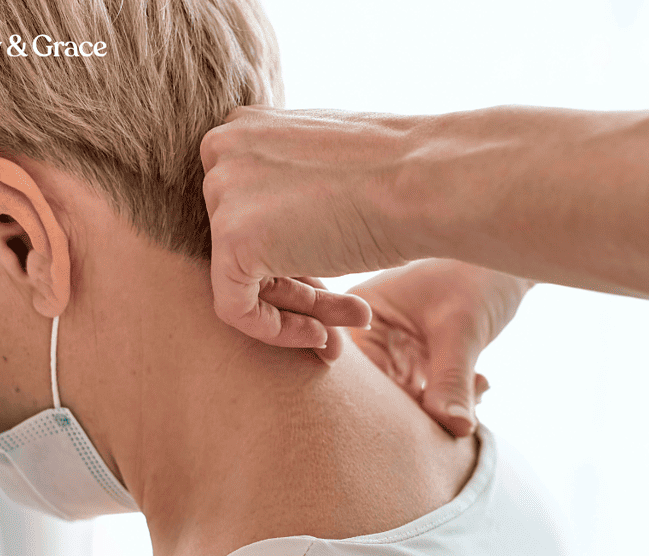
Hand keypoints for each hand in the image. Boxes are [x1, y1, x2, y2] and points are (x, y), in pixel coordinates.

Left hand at [201, 105, 424, 349]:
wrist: (426, 182)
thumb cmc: (400, 174)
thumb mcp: (331, 166)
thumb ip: (292, 184)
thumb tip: (278, 225)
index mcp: (245, 126)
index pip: (247, 210)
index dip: (290, 253)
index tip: (330, 277)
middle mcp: (222, 151)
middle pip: (243, 244)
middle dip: (295, 284)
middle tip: (345, 310)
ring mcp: (222, 192)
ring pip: (243, 278)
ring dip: (299, 310)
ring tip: (348, 324)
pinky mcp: (231, 238)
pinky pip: (234, 307)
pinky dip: (275, 331)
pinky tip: (322, 335)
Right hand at [348, 259, 532, 436]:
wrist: (509, 264)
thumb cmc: (478, 277)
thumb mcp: (462, 329)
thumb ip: (452, 380)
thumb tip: (455, 428)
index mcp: (360, 314)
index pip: (355, 374)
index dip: (381, 406)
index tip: (418, 422)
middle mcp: (368, 335)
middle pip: (377, 394)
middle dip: (419, 409)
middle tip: (456, 414)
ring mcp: (393, 351)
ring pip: (405, 402)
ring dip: (442, 406)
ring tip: (475, 387)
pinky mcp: (417, 363)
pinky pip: (427, 398)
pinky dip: (452, 400)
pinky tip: (479, 382)